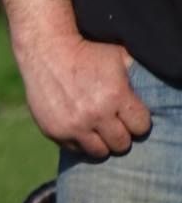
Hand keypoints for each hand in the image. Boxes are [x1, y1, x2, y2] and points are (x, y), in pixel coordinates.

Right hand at [16, 33, 150, 157]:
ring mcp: (72, 125)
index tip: (129, 115)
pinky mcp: (54, 130)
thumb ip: (136, 79)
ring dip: (101, 142)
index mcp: (116, 96)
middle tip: (113, 124)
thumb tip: (156, 93)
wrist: (46, 50)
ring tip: (97, 130)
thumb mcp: (118, 58)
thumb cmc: (87, 52)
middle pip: (121, 143)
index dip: (137, 121)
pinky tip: (78, 127)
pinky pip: (75, 149)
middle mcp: (95, 114)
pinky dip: (79, 141)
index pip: (140, 127)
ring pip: (99, 152)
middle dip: (121, 134)